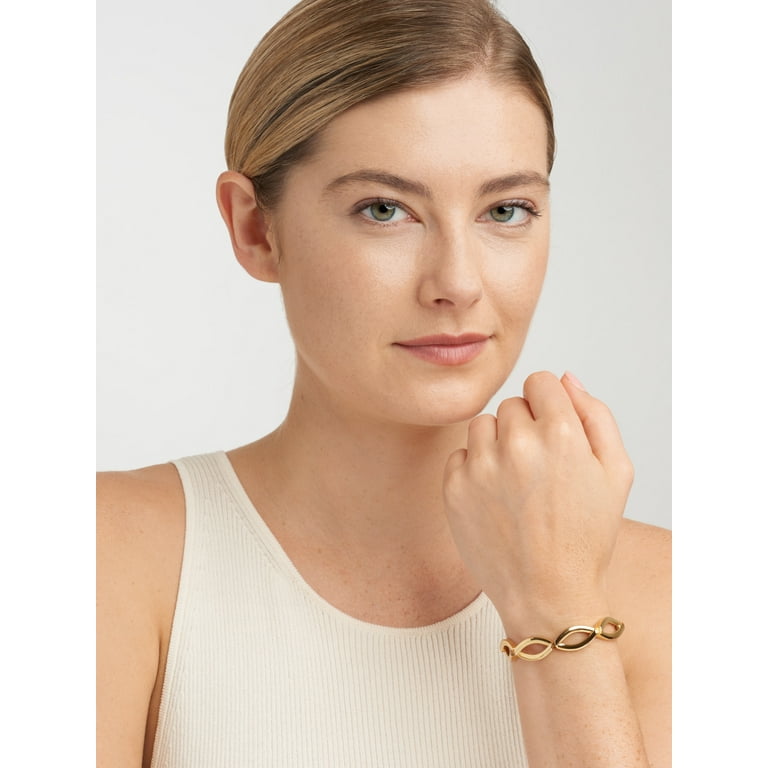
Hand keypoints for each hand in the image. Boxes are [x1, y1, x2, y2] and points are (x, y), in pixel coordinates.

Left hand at [442, 371, 633, 631]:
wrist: (548, 595)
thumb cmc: (586, 536)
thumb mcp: (617, 473)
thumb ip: (596, 415)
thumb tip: (565, 379)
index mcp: (561, 433)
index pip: (540, 381)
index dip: (549, 406)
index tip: (552, 432)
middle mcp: (517, 443)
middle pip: (511, 404)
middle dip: (525, 426)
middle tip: (538, 469)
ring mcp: (481, 465)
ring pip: (482, 425)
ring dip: (496, 444)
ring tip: (515, 482)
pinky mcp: (454, 487)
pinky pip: (459, 455)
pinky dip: (474, 470)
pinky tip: (495, 499)